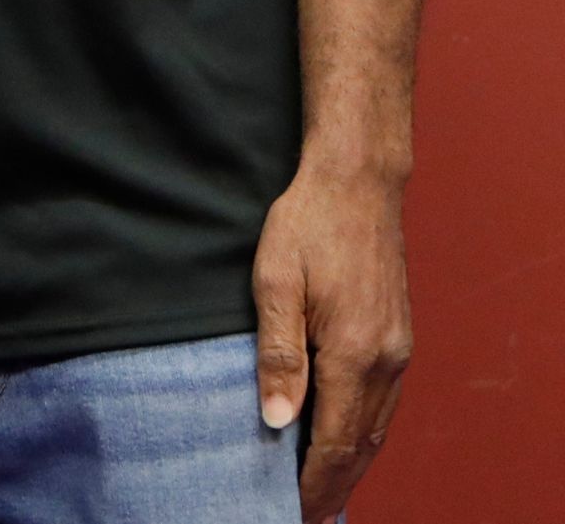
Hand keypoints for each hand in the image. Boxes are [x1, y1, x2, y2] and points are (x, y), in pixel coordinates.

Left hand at [253, 162, 412, 522]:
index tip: (290, 509)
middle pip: (362, 444)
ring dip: (351, 462)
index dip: (313, 480)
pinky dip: (365, 432)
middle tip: (302, 512)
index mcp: (353, 353)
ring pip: (378, 427)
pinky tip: (346, 437)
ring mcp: (397, 349)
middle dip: (332, 483)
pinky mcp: (398, 336)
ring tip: (320, 487)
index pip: (335, 440)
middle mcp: (385, 361)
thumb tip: (278, 422)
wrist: (356, 181)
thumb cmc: (307, 224)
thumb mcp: (275, 281)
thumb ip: (278, 354)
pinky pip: (384, 402)